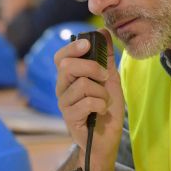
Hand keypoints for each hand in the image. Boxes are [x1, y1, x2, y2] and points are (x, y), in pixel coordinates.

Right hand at [54, 30, 124, 162]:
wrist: (107, 139)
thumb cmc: (106, 109)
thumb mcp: (110, 79)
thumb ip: (106, 56)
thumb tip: (103, 31)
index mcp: (69, 78)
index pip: (61, 57)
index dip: (72, 47)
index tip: (87, 44)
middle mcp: (62, 89)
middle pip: (68, 66)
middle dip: (92, 67)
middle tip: (105, 78)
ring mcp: (64, 104)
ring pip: (82, 85)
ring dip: (101, 92)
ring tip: (104, 102)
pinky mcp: (70, 118)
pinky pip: (88, 102)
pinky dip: (101, 105)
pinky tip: (102, 112)